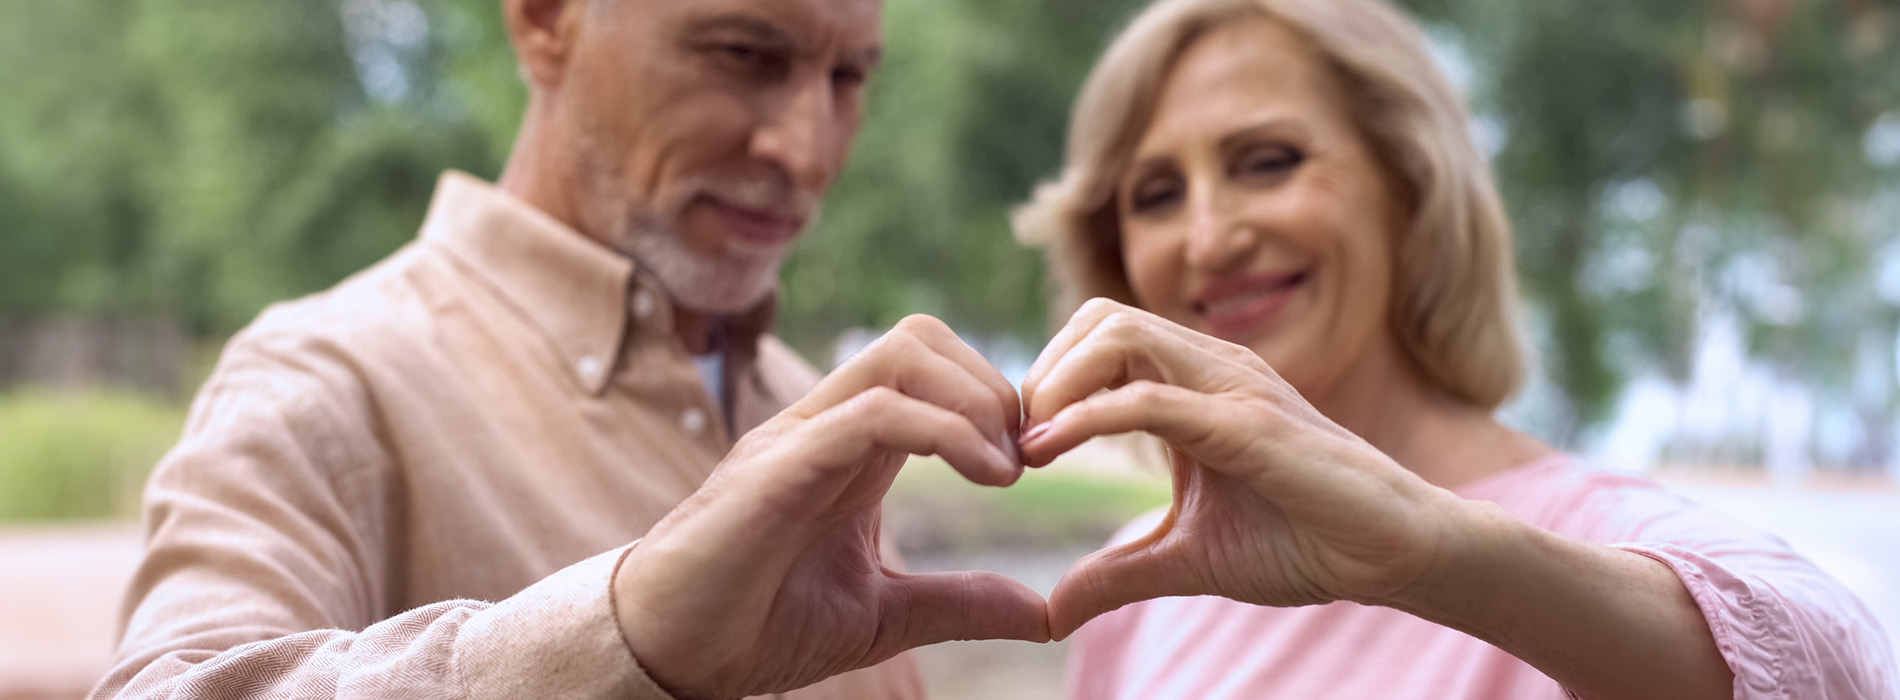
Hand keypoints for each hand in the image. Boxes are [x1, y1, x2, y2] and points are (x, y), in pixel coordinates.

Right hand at [612, 315, 1049, 699]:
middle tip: (1025, 458)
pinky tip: (987, 478)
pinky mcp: (780, 465)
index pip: (930, 366)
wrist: (672, 654)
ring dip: (974, 399)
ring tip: (1006, 470)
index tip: (1033, 462)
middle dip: (991, 383)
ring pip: (900, 354)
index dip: (995, 396)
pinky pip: (872, 412)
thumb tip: (1041, 613)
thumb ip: (959, 604)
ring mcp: (800, 436)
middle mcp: (826, 424)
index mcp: (852, 447)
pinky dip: (946, 431)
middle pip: (919, 337)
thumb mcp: (883, 615)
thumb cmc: (758, 623)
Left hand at [1018, 299, 1468, 638]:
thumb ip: (1118, 573)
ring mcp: (1231, 388)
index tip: (1018, 446)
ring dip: (1058, 380)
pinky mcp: (1248, 424)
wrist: (1392, 553)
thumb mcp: (1186, 559)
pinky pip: (1151, 399)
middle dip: (1044, 369)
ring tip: (1031, 441)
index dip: (1047, 380)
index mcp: (1194, 385)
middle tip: (1018, 438)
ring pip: (1119, 333)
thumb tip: (1051, 612)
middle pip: (1099, 317)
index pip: (1100, 338)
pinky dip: (1089, 418)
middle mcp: (1211, 369)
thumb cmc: (1304, 541)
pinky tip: (1051, 451)